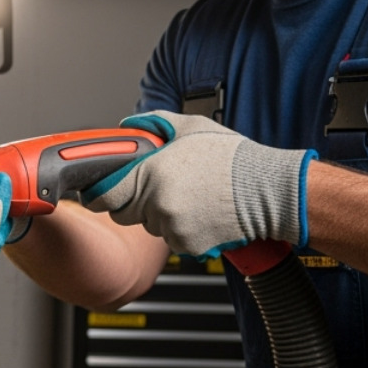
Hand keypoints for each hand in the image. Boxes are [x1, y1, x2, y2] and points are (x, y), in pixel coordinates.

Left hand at [80, 110, 314, 257]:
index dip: (98, 195)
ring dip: (160, 215)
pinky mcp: (187, 244)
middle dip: (133, 202)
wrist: (269, 190)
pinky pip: (172, 239)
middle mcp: (157, 204)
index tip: (98, 193)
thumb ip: (153, 123)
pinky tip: (200, 212)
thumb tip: (129, 126)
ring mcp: (171, 227)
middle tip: (157, 188)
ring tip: (190, 196)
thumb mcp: (191, 127)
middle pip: (124, 214)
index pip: (104, 196)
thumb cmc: (233, 159)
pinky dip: (181, 229)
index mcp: (151, 175)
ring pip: (150, 226)